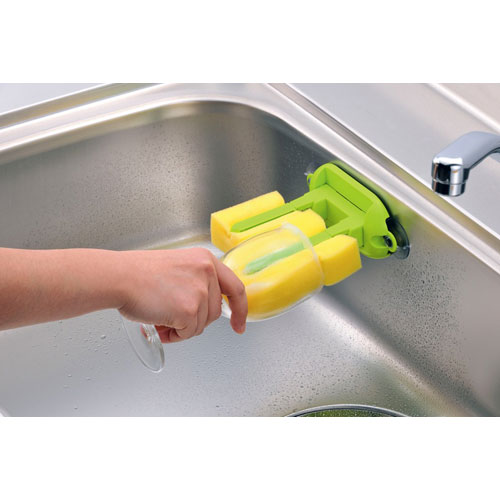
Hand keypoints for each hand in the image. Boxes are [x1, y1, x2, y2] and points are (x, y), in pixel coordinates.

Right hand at [117, 248, 246, 342]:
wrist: (119, 277)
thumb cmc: (138, 273)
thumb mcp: (179, 266)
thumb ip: (197, 281)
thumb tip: (204, 306)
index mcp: (206, 260)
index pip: (235, 288)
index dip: (240, 309)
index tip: (239, 324)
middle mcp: (207, 273)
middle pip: (215, 311)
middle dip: (196, 319)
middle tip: (171, 315)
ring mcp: (200, 292)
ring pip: (202, 325)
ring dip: (182, 327)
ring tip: (161, 316)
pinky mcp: (189, 310)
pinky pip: (188, 333)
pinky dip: (174, 335)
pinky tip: (159, 323)